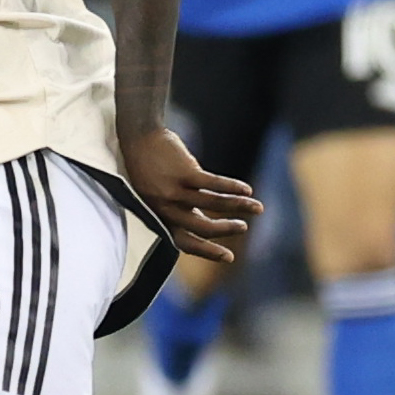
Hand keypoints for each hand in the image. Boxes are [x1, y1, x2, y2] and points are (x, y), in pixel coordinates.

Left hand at [120, 128, 261, 262]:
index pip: (182, 241)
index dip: (207, 251)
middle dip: (225, 230)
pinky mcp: (183, 172)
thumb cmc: (152, 167)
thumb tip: (207, 225)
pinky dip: (232, 188)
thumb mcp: (161, 194)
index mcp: (159, 215)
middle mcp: (165, 206)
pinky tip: (247, 190)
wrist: (138, 137)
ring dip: (238, 207)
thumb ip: (182, 209)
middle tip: (244, 228)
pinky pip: (213, 184)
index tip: (230, 257)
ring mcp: (173, 189)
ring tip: (257, 208)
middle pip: (200, 227)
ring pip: (212, 204)